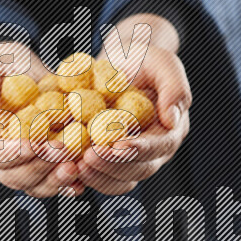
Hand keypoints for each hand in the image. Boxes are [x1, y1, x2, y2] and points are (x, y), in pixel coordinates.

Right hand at [0, 43, 84, 197]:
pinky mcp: (45, 167)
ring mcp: (22, 167)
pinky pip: (55, 182)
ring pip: (36, 185)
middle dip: (40, 165)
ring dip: (56, 179)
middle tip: (63, 150)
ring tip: (75, 165)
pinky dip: (69, 184)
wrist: (25, 70)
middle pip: (14, 175)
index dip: (11, 152)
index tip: (33, 144)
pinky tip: (82, 180)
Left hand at [77, 14, 191, 194]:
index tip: (117, 146)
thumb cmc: (142, 59)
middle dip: (113, 166)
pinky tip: (65, 172)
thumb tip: (172, 119)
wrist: (119, 63)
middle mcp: (152, 152)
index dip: (138, 150)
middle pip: (138, 170)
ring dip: (97, 177)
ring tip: (75, 165)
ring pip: (119, 181)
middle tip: (88, 157)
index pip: (158, 147)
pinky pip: (98, 178)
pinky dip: (82, 180)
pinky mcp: (107, 162)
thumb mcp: (162, 62)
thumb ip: (174, 87)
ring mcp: (129, 160)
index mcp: (169, 131)